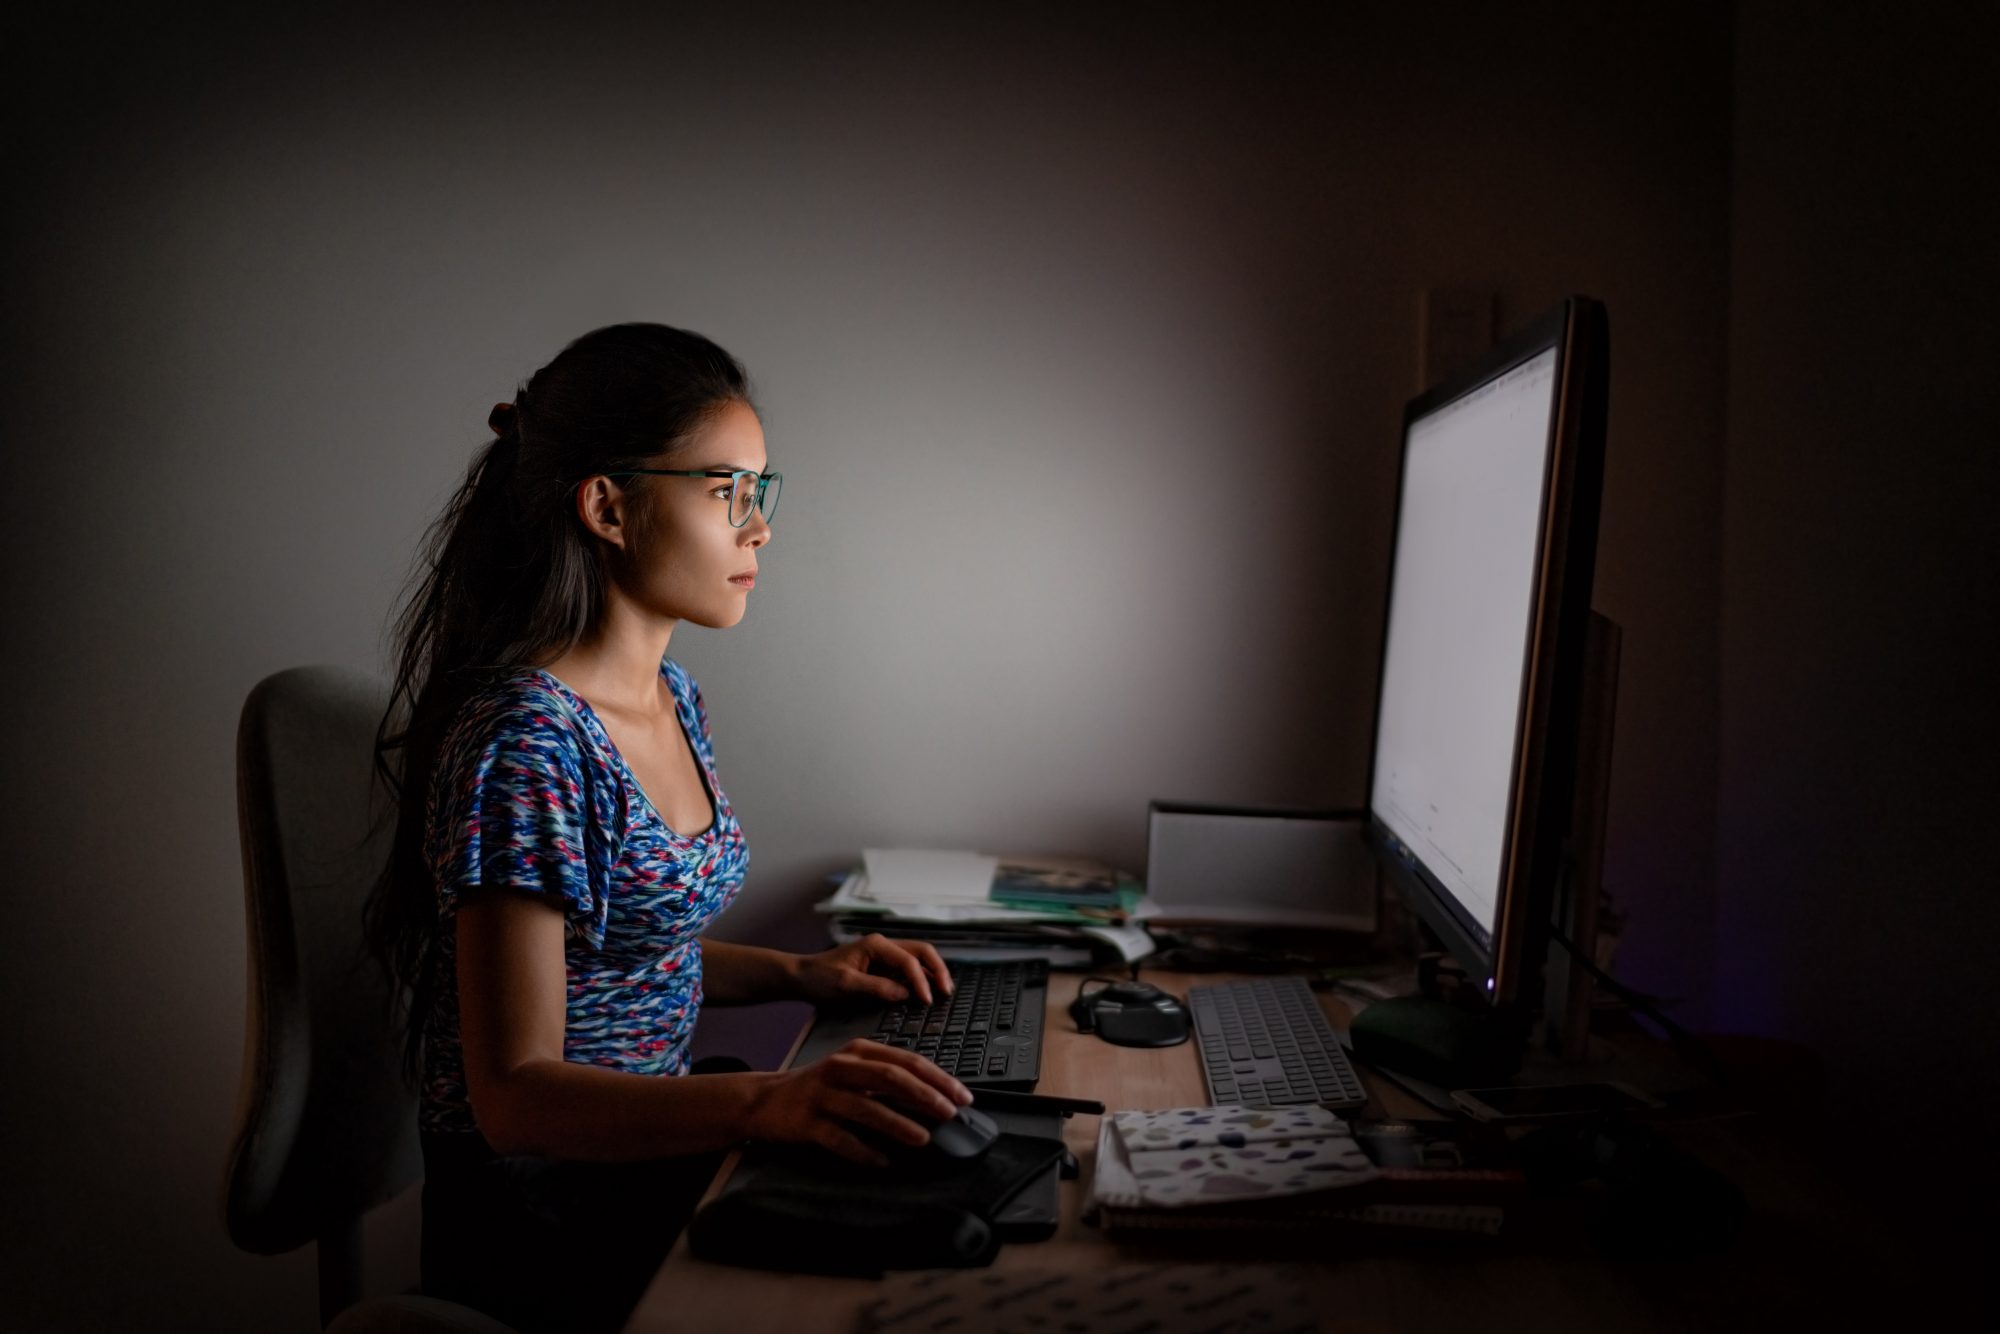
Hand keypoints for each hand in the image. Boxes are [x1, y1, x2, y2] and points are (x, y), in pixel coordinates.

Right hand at [744, 1039, 973, 1166]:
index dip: (937, 1078)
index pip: (906, 1060)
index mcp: (858, 1052)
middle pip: (890, 1078)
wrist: (766, 1100)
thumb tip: (936, 1098)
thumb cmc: (820, 1087)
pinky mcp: (807, 1123)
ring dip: (899, 1125)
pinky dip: (864, 1151)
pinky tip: (884, 1162)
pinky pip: (840, 1139)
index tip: (962, 1096)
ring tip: (923, 1139)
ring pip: (867, 1108)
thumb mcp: (853, 1071)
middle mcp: (841, 1069)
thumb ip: (888, 1078)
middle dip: (925, 1096)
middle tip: (950, 1113)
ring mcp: (822, 1095)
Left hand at [794, 933, 953, 1006]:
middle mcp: (883, 946)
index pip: (908, 961)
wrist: (801, 978)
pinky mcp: (881, 967)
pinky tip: (925, 992)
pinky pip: (907, 969)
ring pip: (917, 959)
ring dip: (931, 973)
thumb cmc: (819, 979)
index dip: (921, 981)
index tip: (926, 1001)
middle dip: (937, 969)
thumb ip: (877, 988)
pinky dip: (920, 979)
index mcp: (876, 945)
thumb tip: (906, 995)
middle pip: (921, 952)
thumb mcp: (846, 985)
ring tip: (942, 991)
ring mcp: (883, 955)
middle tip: (946, 991)